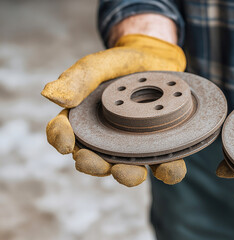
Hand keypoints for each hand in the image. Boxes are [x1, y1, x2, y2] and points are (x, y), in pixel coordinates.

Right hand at [43, 34, 187, 186]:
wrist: (156, 60)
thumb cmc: (122, 63)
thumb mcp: (99, 64)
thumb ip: (77, 78)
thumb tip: (49, 95)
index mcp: (83, 120)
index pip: (63, 133)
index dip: (60, 139)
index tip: (66, 144)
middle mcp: (105, 139)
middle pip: (94, 160)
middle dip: (94, 166)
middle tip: (97, 164)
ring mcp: (133, 145)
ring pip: (127, 168)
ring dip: (128, 176)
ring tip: (132, 173)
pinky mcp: (159, 146)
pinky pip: (162, 164)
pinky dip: (167, 170)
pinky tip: (169, 168)